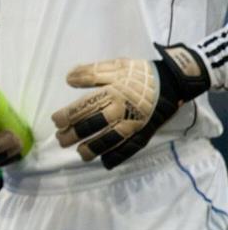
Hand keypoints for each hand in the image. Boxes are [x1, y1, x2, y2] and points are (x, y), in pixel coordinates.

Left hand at [51, 43, 209, 169]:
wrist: (173, 82)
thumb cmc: (140, 73)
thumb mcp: (115, 66)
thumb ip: (91, 73)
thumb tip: (68, 79)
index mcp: (113, 93)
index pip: (85, 107)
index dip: (68, 115)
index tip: (56, 121)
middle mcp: (122, 111)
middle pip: (94, 126)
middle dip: (75, 134)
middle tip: (61, 140)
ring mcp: (134, 124)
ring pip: (111, 140)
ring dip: (94, 148)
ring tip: (80, 153)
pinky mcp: (145, 132)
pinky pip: (130, 148)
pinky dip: (118, 157)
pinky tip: (106, 163)